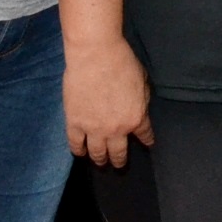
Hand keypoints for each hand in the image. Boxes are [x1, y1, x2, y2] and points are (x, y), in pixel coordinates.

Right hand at [64, 35, 154, 166]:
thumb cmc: (123, 62)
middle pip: (118, 152)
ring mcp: (94, 129)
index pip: (144, 134)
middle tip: (118, 165)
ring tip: (100, 163)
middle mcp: (117, 129)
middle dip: (119, 160)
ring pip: (97, 153)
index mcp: (136, 117)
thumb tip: (139, 106)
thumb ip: (142, 99)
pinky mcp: (74, 123)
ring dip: (99, 159)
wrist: (96, 56)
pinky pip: (75, 144)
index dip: (146, 141)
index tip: (147, 145)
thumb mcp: (143, 81)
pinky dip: (78, 151)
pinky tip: (80, 153)